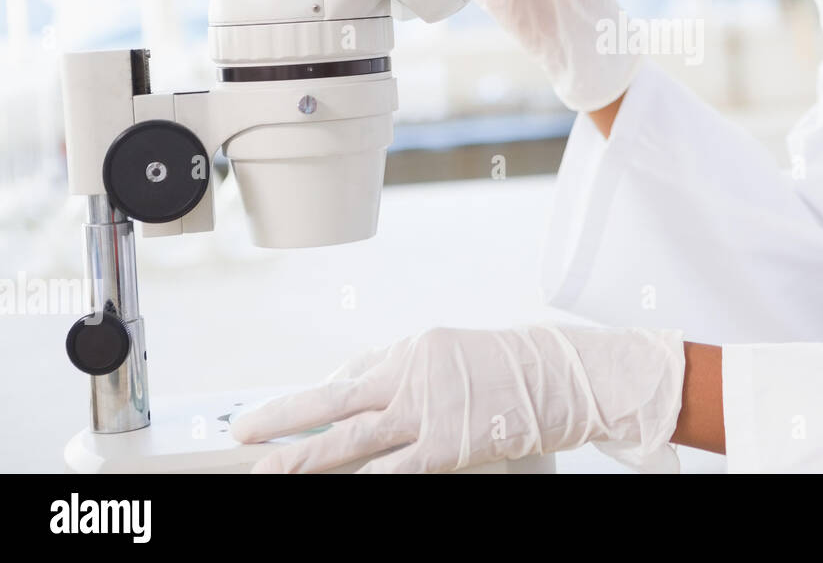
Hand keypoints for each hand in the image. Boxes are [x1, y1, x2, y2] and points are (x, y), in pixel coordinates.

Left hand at [229, 323, 685, 472]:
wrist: (563, 376)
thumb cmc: (515, 367)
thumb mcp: (454, 356)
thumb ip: (410, 372)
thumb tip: (364, 387)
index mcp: (412, 349)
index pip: (348, 377)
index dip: (309, 400)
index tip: (278, 416)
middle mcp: (411, 374)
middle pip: (333, 401)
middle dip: (284, 418)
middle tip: (245, 431)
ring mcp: (427, 410)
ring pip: (351, 438)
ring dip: (305, 457)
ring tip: (270, 469)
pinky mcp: (445, 445)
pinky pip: (393, 467)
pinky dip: (362, 478)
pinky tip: (336, 485)